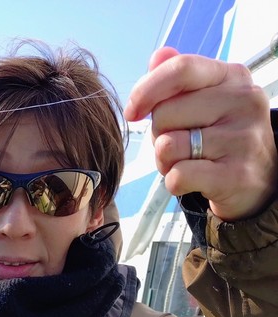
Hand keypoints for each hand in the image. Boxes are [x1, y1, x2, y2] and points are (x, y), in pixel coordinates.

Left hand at [124, 47, 277, 220]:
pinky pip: (178, 176)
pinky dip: (174, 182)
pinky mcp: (235, 175)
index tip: (132, 112)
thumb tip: (157, 57)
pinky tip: (193, 181)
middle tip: (177, 146)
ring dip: (164, 162)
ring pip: (168, 147)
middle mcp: (243, 101)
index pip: (181, 69)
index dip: (146, 90)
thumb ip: (180, 79)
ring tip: (185, 162)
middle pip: (165, 113)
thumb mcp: (207, 101)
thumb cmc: (222, 138)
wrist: (260, 180)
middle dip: (158, 135)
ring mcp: (242, 138)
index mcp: (233, 77)